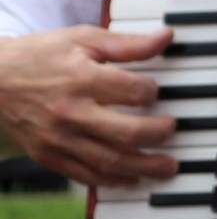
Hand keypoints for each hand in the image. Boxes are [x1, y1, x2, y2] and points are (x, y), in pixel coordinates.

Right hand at [0, 25, 177, 185]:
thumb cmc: (41, 56)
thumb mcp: (83, 39)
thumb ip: (128, 44)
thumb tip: (166, 38)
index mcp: (82, 79)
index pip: (134, 92)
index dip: (153, 92)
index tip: (155, 92)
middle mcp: (70, 113)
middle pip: (126, 132)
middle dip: (158, 135)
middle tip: (173, 130)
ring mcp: (58, 139)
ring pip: (109, 161)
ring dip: (144, 167)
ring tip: (167, 167)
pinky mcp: (47, 156)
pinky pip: (84, 175)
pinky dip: (111, 180)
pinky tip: (131, 180)